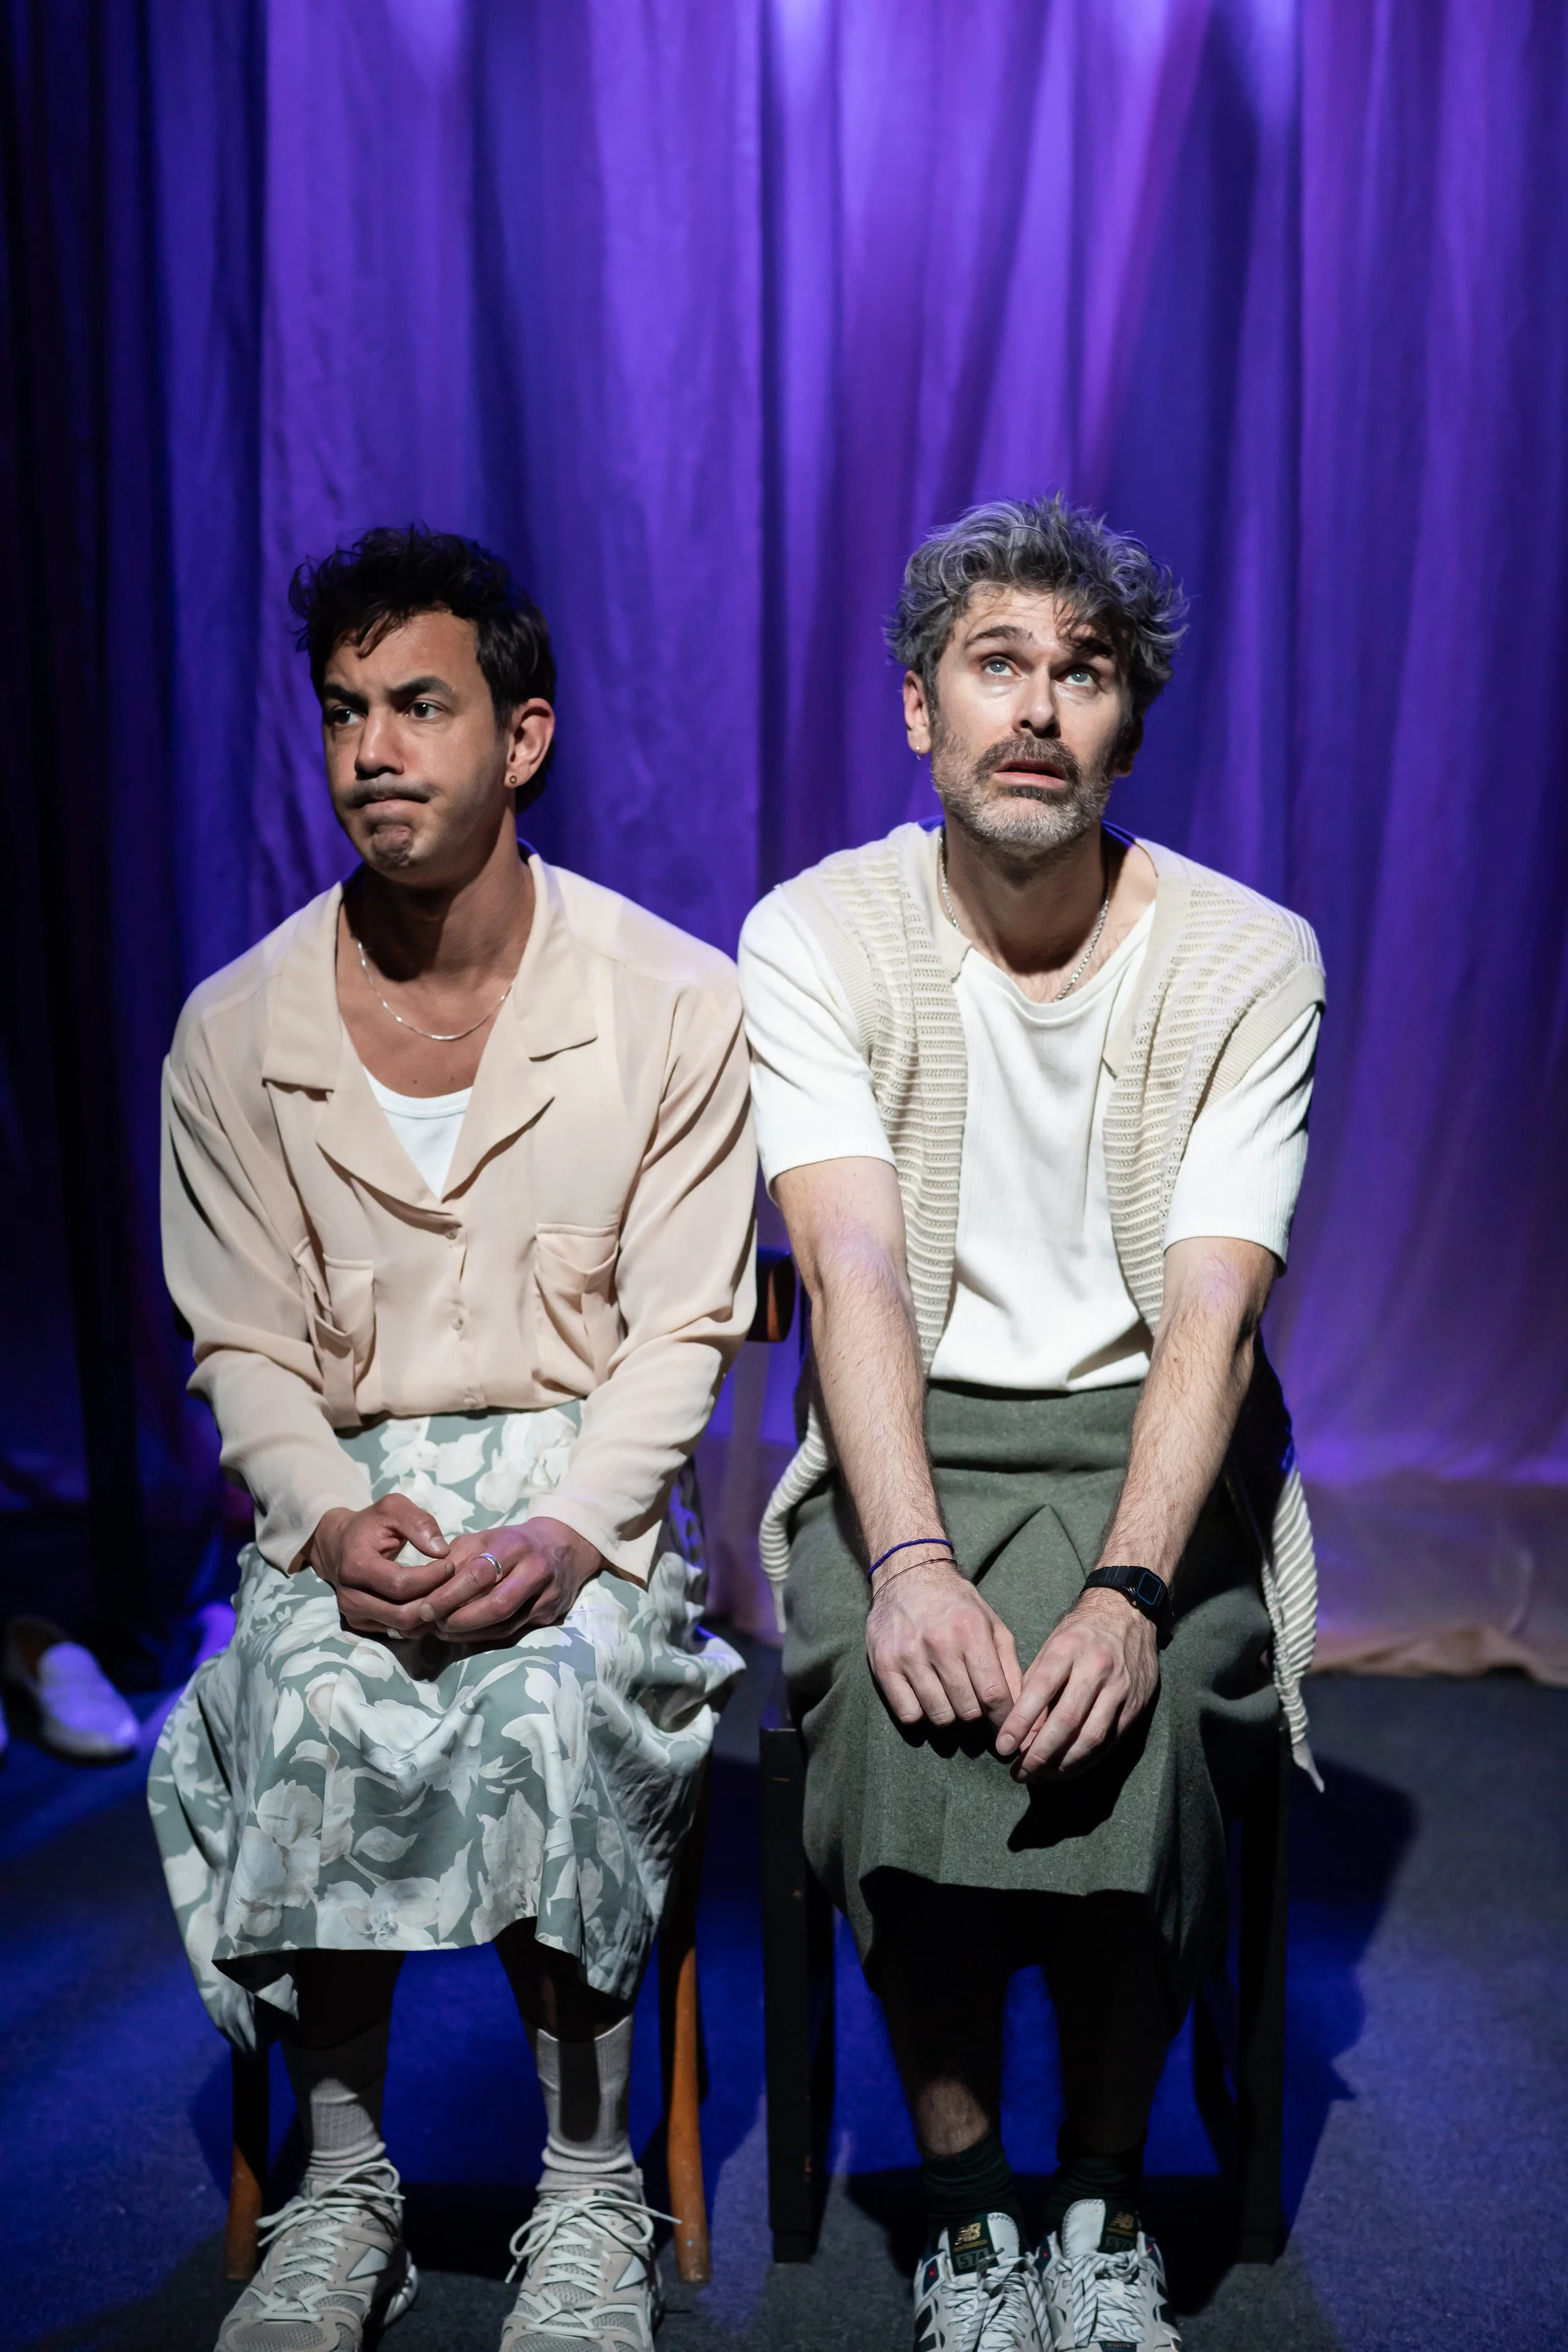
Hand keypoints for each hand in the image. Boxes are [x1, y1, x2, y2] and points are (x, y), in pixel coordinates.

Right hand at [309, 1497, 451, 1637]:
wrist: (340, 1544)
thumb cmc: (371, 1524)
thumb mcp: (394, 1508)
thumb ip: (419, 1523)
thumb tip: (442, 1551)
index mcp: (355, 1566)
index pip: (400, 1584)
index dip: (431, 1577)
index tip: (450, 1564)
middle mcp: (350, 1596)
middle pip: (402, 1613)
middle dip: (435, 1600)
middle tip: (454, 1583)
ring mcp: (354, 1614)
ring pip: (402, 1627)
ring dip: (430, 1614)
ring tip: (446, 1593)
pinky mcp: (361, 1624)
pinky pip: (398, 1632)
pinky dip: (420, 1621)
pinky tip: (432, 1602)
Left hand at [430, 1516, 601, 1642]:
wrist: (562, 1545)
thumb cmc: (511, 1543)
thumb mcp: (483, 1539)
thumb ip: (455, 1559)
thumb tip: (422, 1586)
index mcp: (514, 1545)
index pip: (479, 1574)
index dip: (449, 1595)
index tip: (425, 1608)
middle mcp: (535, 1570)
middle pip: (497, 1605)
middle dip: (460, 1620)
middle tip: (433, 1625)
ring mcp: (547, 1595)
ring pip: (505, 1624)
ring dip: (469, 1633)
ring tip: (442, 1632)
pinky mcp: (551, 1614)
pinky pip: (513, 1632)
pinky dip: (484, 1636)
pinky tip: (465, 1635)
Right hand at [866, 1558, 1021, 1731]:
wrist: (908, 1576)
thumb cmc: (957, 1605)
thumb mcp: (992, 1626)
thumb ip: (1010, 1668)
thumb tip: (1023, 1712)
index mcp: (971, 1631)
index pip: (994, 1694)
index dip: (1004, 1720)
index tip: (1006, 1731)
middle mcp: (939, 1643)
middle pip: (968, 1710)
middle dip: (977, 1715)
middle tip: (974, 1706)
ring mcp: (908, 1655)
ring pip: (939, 1716)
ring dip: (950, 1716)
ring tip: (950, 1700)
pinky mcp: (884, 1665)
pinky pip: (909, 1714)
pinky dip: (921, 1714)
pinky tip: (926, 1698)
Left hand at [994, 1587, 1158, 1779]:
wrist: (1128, 1615)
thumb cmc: (1080, 1633)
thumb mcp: (1052, 1645)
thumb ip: (1034, 1684)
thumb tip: (1020, 1730)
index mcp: (1068, 1648)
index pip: (1040, 1691)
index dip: (1020, 1722)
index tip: (1003, 1747)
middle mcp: (1096, 1668)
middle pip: (1067, 1720)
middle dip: (1040, 1752)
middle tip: (1020, 1772)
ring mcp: (1120, 1688)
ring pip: (1091, 1736)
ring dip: (1063, 1763)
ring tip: (1041, 1776)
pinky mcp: (1135, 1706)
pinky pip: (1109, 1741)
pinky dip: (1086, 1760)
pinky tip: (1067, 1768)